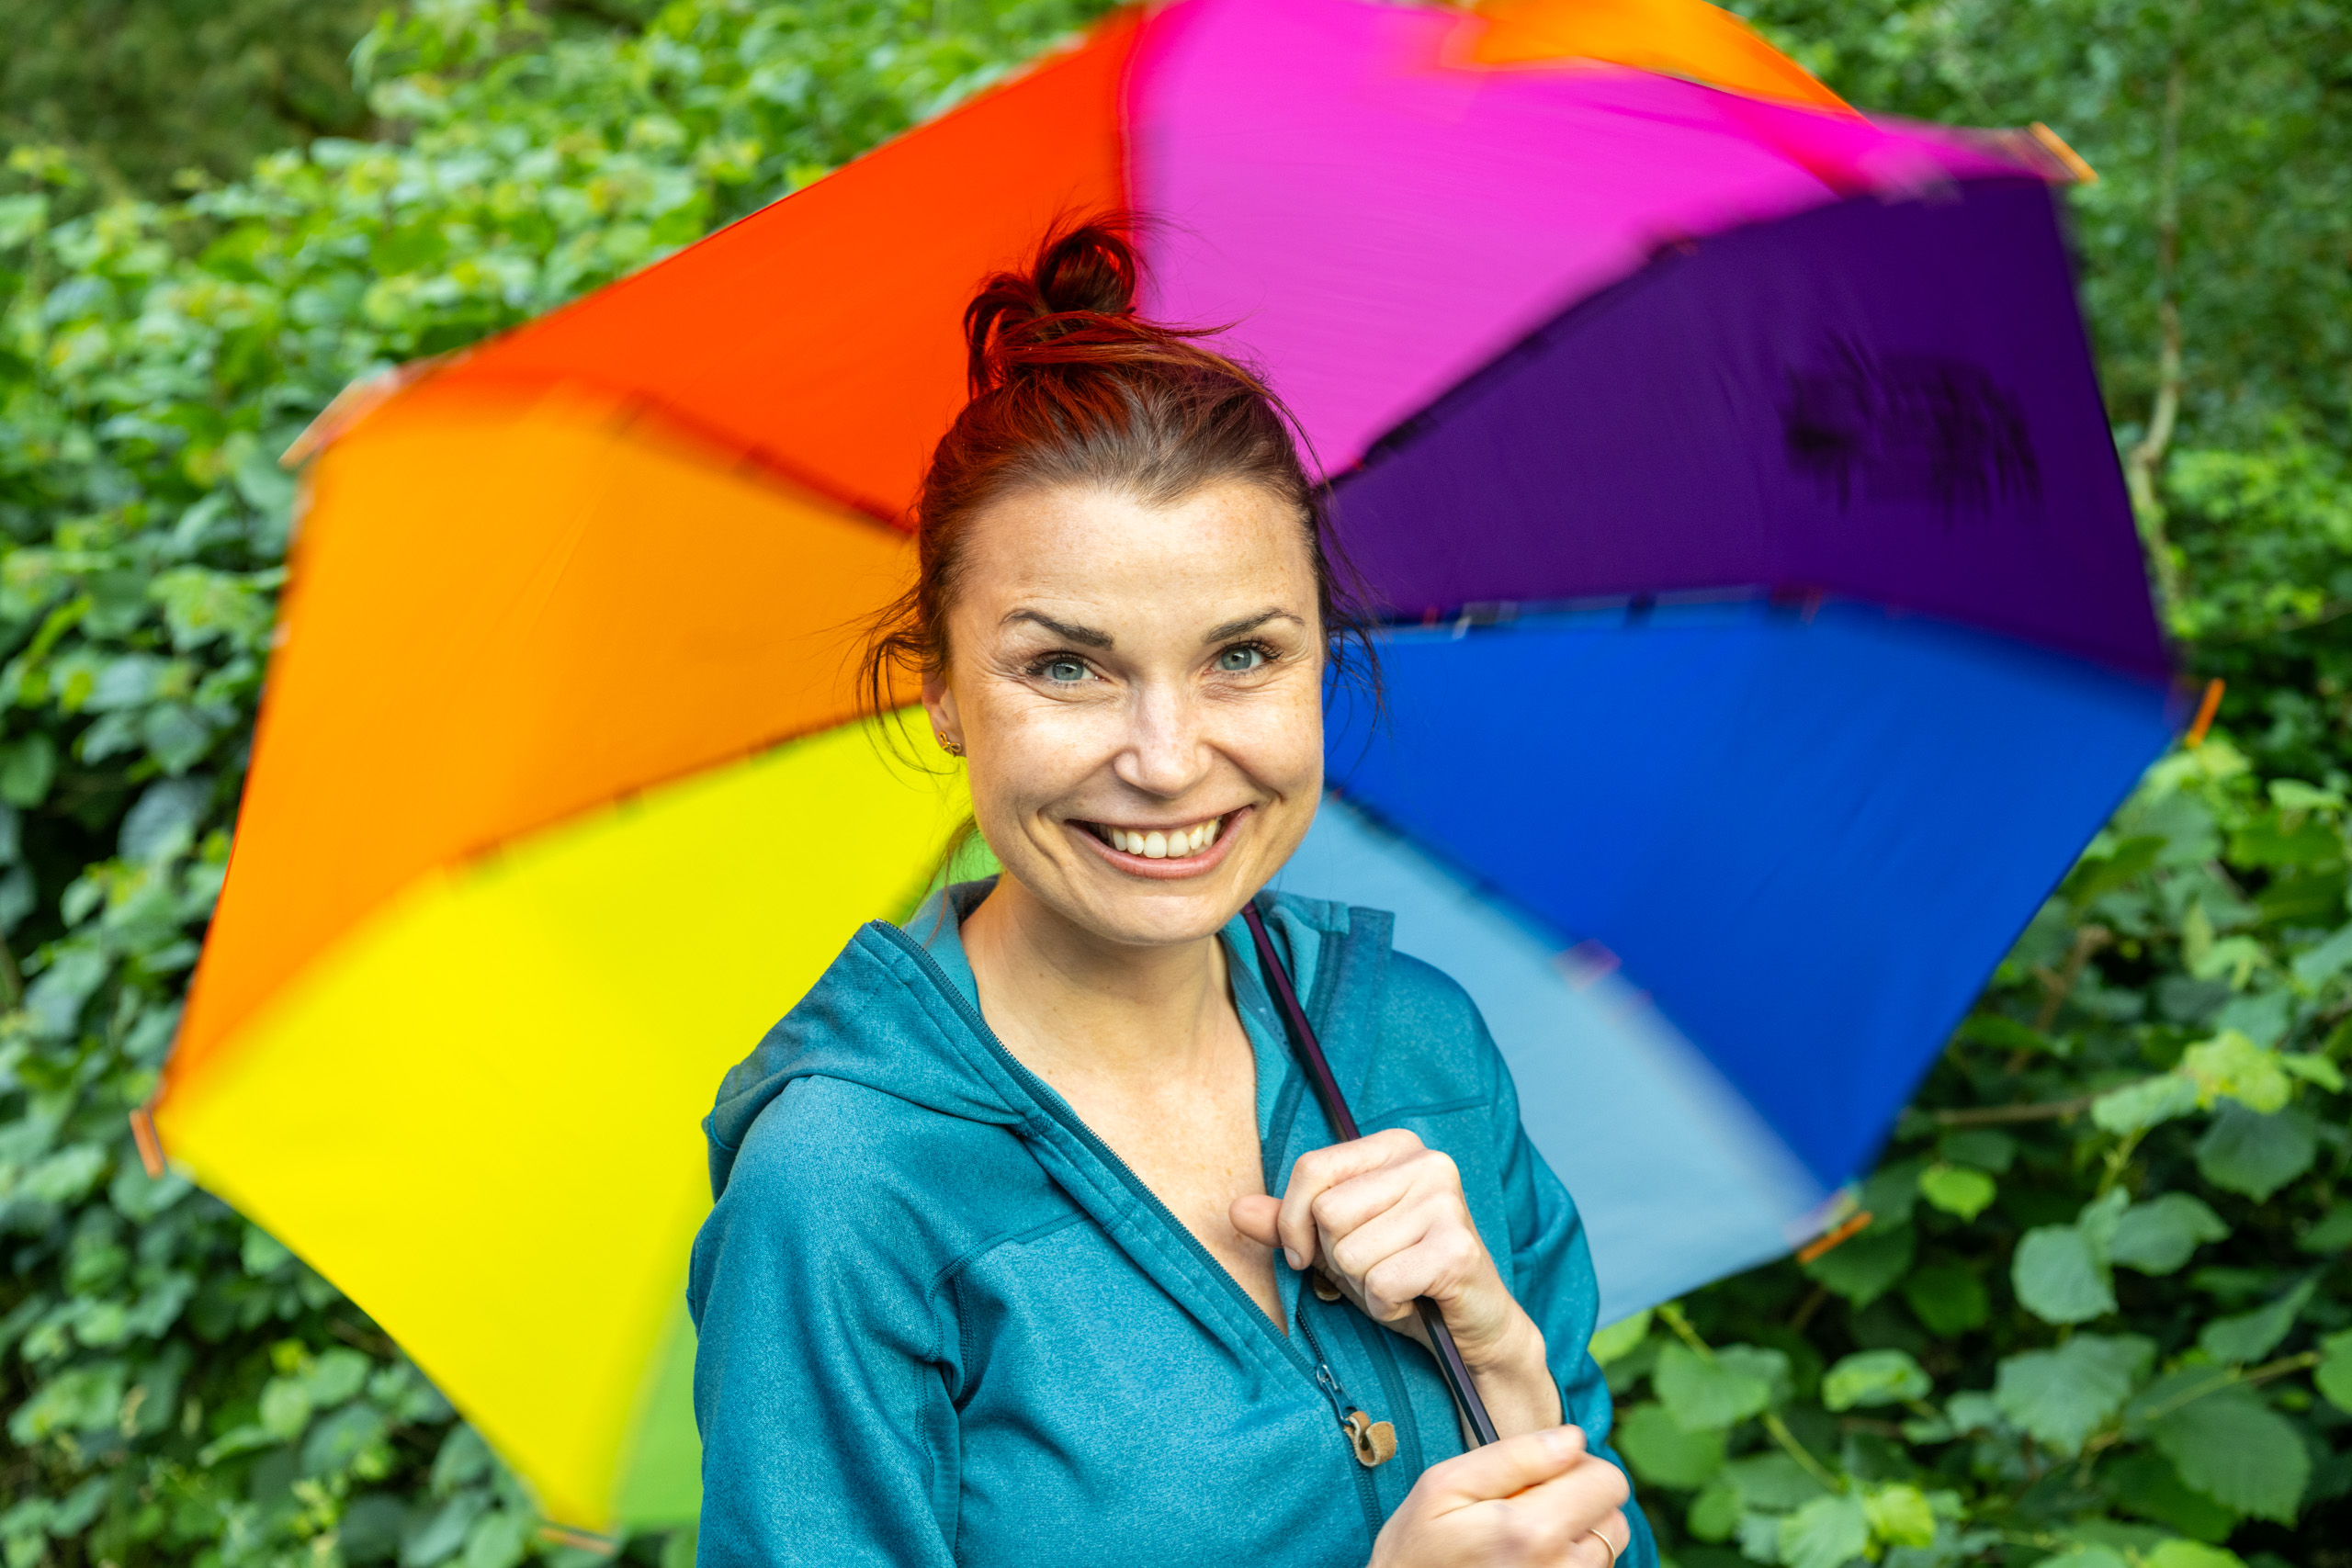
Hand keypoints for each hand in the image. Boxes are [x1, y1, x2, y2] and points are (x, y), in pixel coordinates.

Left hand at [1230, 1129, 1560, 1434]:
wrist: (1474, 1328)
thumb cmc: (1403, 1276)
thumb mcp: (1338, 1244)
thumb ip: (1289, 1223)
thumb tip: (1235, 1210)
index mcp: (1396, 1147)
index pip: (1311, 1169)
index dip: (1293, 1222)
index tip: (1306, 1256)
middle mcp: (1428, 1162)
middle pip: (1328, 1213)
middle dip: (1339, 1258)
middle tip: (1378, 1268)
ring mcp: (1447, 1202)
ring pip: (1350, 1253)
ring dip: (1365, 1286)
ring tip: (1399, 1283)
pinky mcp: (1458, 1249)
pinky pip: (1380, 1283)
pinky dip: (1387, 1306)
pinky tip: (1414, 1300)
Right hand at [1370, 1424, 1631, 1567]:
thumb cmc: (1416, 1549)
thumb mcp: (1446, 1485)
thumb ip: (1515, 1456)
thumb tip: (1572, 1439)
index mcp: (1532, 1532)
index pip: (1608, 1481)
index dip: (1576, 1465)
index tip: (1540, 1473)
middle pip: (1613, 1516)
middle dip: (1579, 1500)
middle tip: (1527, 1505)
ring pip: (1604, 1549)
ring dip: (1574, 1535)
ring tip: (1524, 1538)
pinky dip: (1565, 1561)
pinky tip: (1526, 1560)